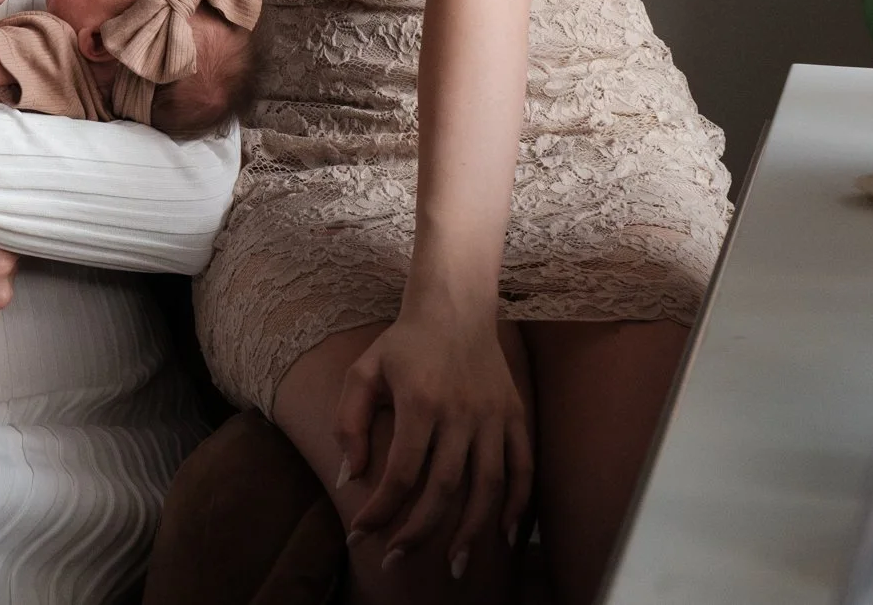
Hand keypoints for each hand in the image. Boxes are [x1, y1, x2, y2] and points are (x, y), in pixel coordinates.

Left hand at [337, 307, 530, 576]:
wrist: (454, 308)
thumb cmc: (402, 344)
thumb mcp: (363, 371)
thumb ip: (349, 421)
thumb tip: (351, 475)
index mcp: (420, 402)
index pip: (402, 472)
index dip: (382, 509)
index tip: (362, 534)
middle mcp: (461, 412)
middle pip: (444, 487)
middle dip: (420, 531)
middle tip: (397, 560)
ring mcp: (494, 415)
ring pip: (488, 484)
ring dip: (472, 530)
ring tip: (455, 564)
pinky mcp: (516, 414)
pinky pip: (523, 466)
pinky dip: (518, 502)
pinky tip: (504, 533)